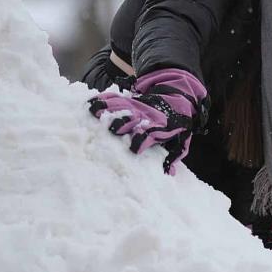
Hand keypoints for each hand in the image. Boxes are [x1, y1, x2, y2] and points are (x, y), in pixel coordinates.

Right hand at [87, 68, 207, 174]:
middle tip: (112, 128)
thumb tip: (169, 173)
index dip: (141, 141)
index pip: (148, 135)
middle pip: (131, 119)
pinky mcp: (129, 100)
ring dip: (108, 109)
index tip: (134, 148)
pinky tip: (91, 103)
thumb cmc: (175, 125)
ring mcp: (136, 107)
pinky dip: (103, 99)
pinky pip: (115, 98)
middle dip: (123, 123)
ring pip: (120, 106)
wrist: (177, 99)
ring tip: (94, 111)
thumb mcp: (181, 140)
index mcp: (157, 128)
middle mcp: (144, 117)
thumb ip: (173, 156)